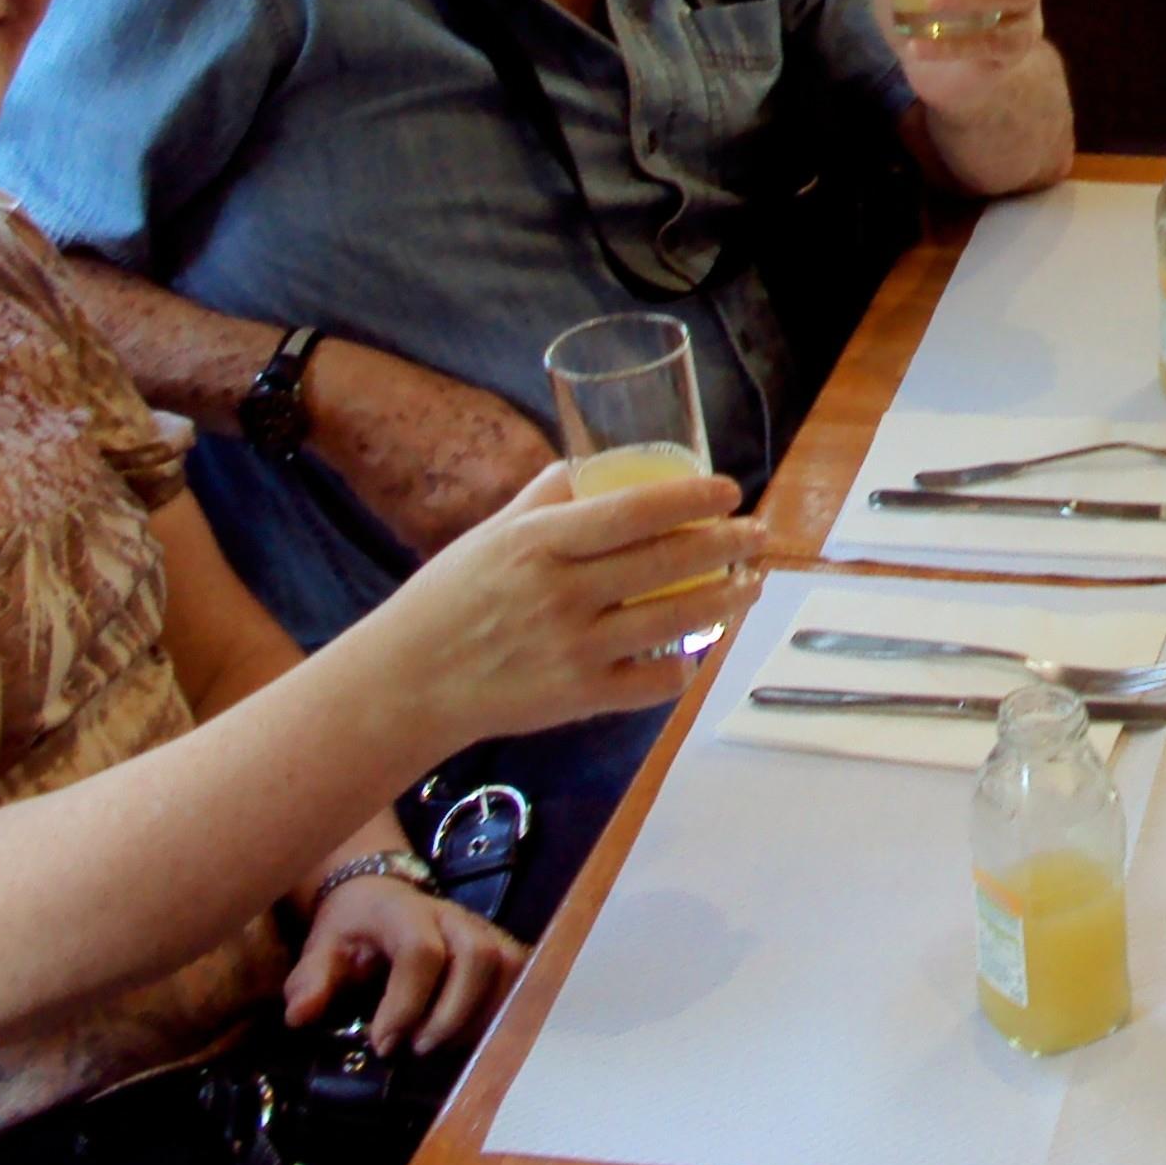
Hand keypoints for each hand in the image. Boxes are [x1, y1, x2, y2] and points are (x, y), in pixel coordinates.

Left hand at [284, 878, 522, 1057]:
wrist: (380, 895)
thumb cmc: (351, 930)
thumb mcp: (321, 949)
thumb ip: (310, 981)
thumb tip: (300, 1017)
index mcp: (404, 913)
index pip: (421, 953)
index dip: (406, 1003)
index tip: (382, 1043)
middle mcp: (452, 917)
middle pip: (477, 958)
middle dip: (451, 1015)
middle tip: (418, 1050)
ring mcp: (483, 929)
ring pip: (506, 969)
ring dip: (480, 1019)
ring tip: (443, 1049)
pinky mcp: (500, 947)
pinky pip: (520, 979)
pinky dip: (503, 1014)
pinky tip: (473, 1041)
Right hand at [374, 460, 759, 743]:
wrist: (406, 684)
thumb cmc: (445, 601)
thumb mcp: (488, 536)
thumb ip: (540, 502)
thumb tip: (582, 467)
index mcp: (539, 543)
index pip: (634, 510)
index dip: (691, 497)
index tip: (728, 490)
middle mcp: (561, 593)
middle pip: (667, 562)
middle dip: (726, 545)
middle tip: (758, 533)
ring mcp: (573, 648)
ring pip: (673, 620)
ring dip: (724, 601)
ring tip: (750, 585)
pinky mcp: (578, 697)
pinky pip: (651, 682)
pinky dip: (683, 666)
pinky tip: (699, 650)